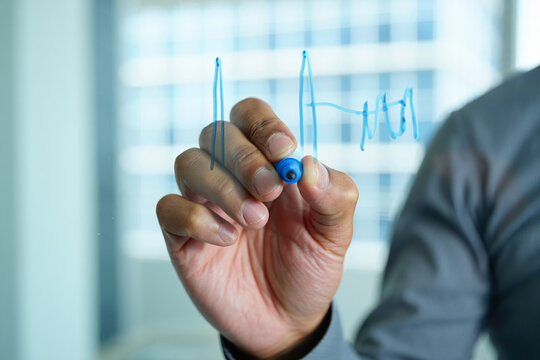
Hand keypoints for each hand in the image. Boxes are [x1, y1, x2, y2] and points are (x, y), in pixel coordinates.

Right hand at [156, 98, 357, 357]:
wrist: (286, 321)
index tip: (283, 149)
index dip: (263, 124)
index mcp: (268, 164)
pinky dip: (195, 217)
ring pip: (188, 163)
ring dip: (221, 187)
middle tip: (270, 192)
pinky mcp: (182, 236)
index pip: (251, 116)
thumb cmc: (308, 268)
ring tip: (253, 221)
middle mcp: (232, 176)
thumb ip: (335, 197)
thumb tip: (309, 164)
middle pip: (217, 133)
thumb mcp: (335, 235)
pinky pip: (168, 208)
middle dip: (244, 158)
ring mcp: (204, 204)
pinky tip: (226, 240)